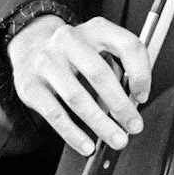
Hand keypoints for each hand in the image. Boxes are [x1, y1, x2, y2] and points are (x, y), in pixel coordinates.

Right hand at [7, 15, 150, 157]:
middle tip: (133, 126)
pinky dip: (73, 134)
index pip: (127, 45)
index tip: (142, 96)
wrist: (31, 45)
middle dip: (120, 105)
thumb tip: (133, 104)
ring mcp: (47, 61)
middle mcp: (69, 40)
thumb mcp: (99, 47)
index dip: (140, 73)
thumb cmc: (74, 53)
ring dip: (100, 124)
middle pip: (99, 73)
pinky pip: (55, 114)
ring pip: (77, 97)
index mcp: (95, 29)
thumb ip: (118, 69)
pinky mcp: (30, 85)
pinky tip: (87, 145)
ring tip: (116, 139)